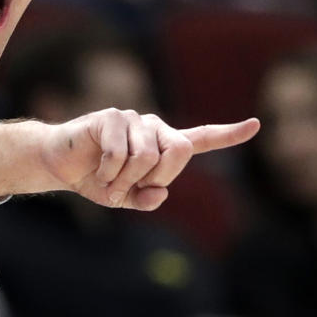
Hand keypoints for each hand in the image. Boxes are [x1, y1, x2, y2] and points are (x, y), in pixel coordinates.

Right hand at [0, 109, 258, 210]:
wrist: (61, 165)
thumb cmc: (96, 179)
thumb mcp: (125, 198)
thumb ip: (146, 199)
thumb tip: (161, 193)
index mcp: (161, 145)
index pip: (200, 139)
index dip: (228, 135)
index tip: (255, 125)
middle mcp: (152, 127)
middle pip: (179, 151)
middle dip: (157, 176)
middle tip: (132, 186)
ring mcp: (132, 119)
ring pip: (148, 156)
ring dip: (125, 180)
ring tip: (109, 180)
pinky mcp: (111, 117)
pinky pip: (121, 153)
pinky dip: (109, 172)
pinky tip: (98, 171)